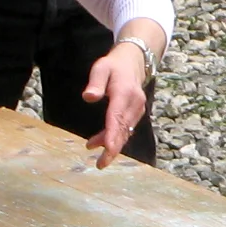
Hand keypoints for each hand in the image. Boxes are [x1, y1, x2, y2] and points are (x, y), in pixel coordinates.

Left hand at [81, 40, 153, 165]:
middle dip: (113, 148)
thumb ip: (95, 83)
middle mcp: (134, 104)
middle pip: (123, 129)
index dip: (112, 134)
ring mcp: (137, 110)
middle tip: (100, 164)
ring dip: (110, 143)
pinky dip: (114, 137)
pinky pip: (125, 129)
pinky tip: (100, 142)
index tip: (108, 148)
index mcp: (124, 93)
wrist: (133, 62)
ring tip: (90, 147)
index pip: (117, 117)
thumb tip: (88, 97)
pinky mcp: (135, 114)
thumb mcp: (100, 68)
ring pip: (124, 132)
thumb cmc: (113, 66)